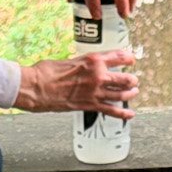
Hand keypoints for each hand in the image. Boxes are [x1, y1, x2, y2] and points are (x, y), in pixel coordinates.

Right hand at [16, 51, 138, 118]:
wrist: (37, 87)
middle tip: (133, 81)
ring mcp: (95, 91)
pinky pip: (111, 110)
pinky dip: (123, 114)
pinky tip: (130, 115)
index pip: (118, 56)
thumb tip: (83, 68)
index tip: (131, 59)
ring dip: (130, 94)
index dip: (128, 58)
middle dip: (131, 80)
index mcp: (92, 59)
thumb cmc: (47, 73)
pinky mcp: (90, 105)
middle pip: (124, 78)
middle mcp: (98, 75)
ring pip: (121, 94)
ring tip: (133, 93)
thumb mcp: (69, 60)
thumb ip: (82, 65)